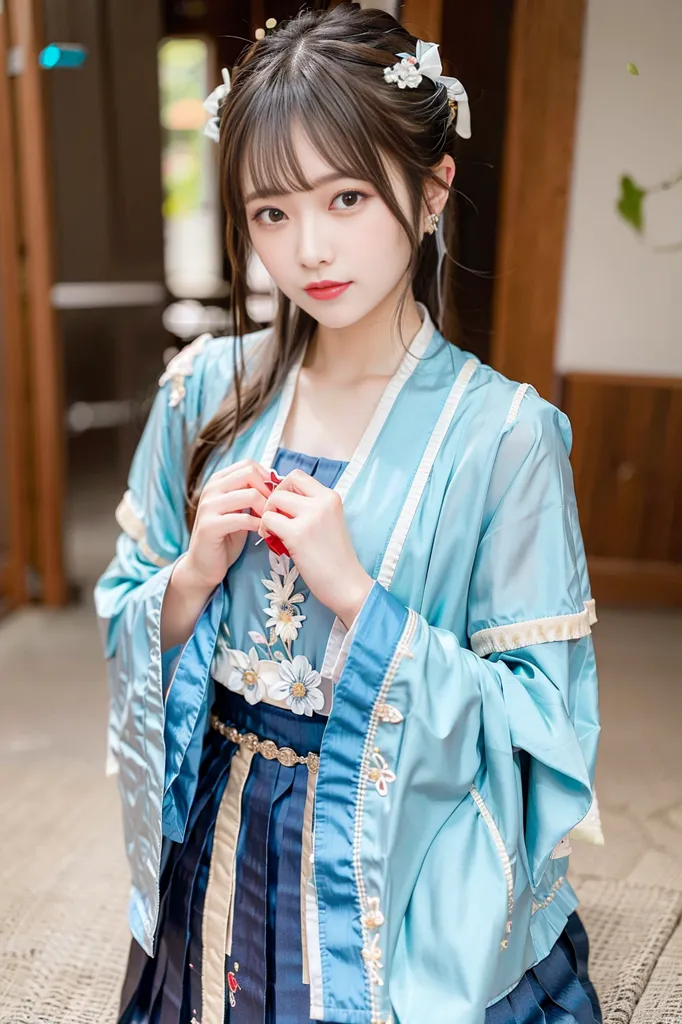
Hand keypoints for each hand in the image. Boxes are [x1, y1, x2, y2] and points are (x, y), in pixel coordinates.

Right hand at [181, 459, 270, 591]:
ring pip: (250, 494)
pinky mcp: (210, 526)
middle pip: (249, 474)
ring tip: (271, 522)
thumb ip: (250, 494)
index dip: (266, 478)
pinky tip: (262, 532)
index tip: (274, 496)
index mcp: (218, 481)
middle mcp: (211, 489)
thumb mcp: (239, 510)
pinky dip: (258, 524)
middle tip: (275, 509)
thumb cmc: (225, 537)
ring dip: (266, 509)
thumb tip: (276, 483)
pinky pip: (243, 518)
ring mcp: (208, 506)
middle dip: (268, 491)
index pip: (248, 465)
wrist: (203, 565)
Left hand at [259, 469, 373, 628]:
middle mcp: (322, 502)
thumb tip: (279, 500)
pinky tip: (272, 541)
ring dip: (267, 515)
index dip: (284, 488)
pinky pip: (268, 519)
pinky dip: (265, 529)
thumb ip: (309, 509)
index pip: (298, 476)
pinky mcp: (298, 534)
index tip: (282, 506)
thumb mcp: (328, 523)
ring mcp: (311, 517)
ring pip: (273, 500)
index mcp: (331, 497)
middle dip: (272, 501)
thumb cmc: (335, 558)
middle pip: (283, 485)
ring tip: (272, 532)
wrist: (346, 584)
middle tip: (274, 520)